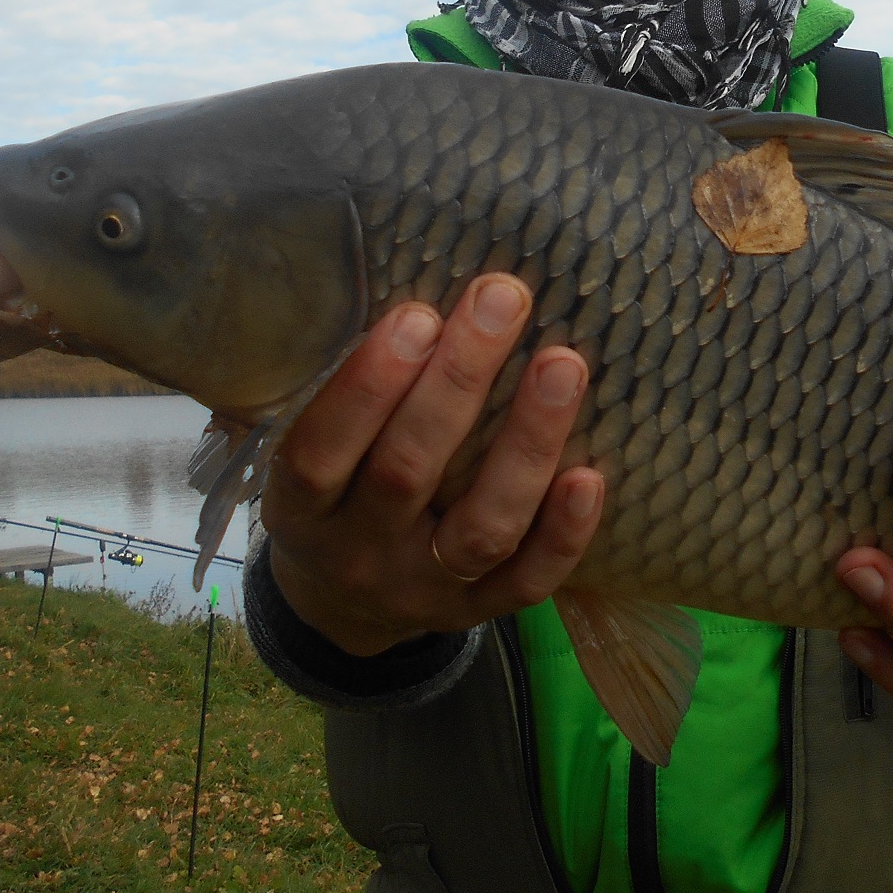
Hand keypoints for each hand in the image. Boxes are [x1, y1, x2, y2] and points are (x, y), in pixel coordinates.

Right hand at [260, 273, 602, 656]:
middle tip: (502, 298)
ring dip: (526, 444)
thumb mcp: (308, 451)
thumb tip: (414, 280)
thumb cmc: (333, 490)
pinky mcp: (477, 613)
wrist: (341, 605)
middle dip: (459, 381)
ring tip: (562, 363)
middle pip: (408, 473)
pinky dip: (562, 534)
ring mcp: (423, 590)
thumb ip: (340, 390)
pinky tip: (591, 475)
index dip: (367, 386)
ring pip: (481, 528)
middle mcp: (358, 554)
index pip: (322, 452)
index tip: (418, 314)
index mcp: (301, 511)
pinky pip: (526, 583)